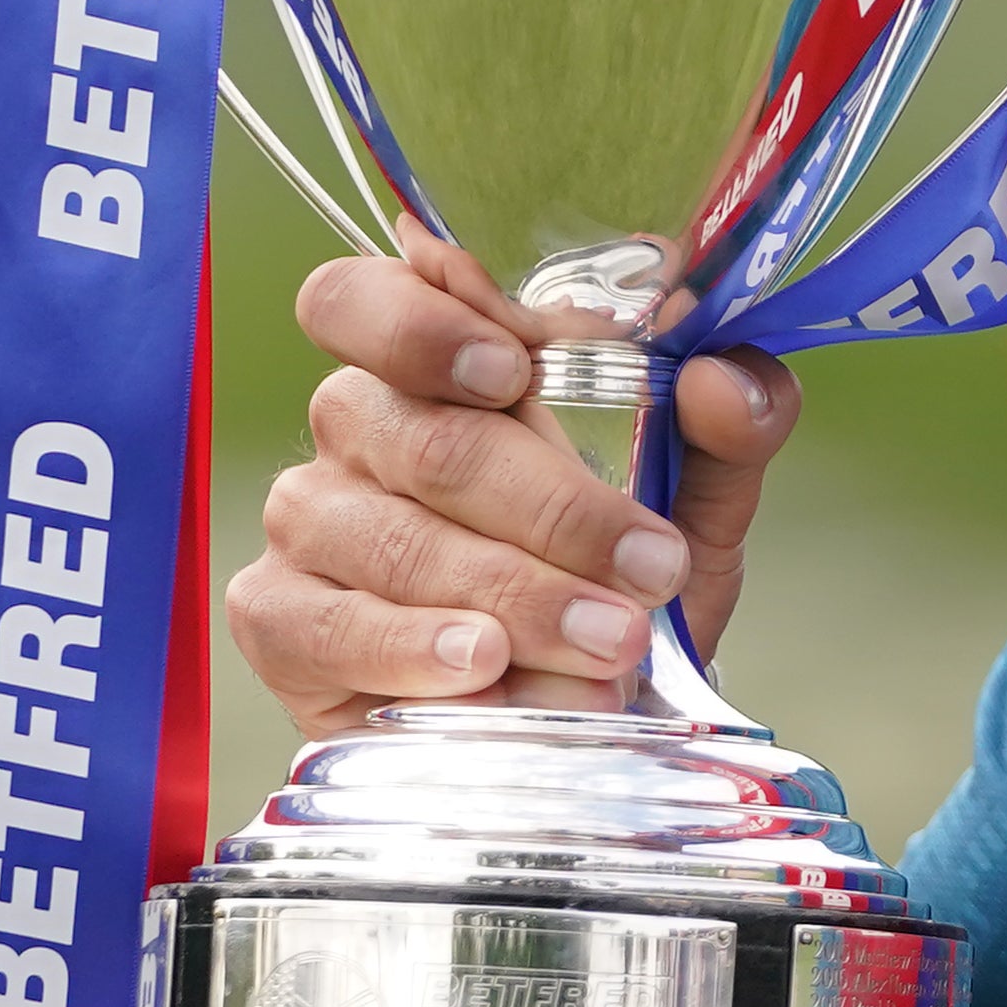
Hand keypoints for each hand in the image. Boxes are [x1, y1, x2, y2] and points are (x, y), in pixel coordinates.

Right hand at [218, 229, 805, 738]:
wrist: (587, 708)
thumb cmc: (618, 575)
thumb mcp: (695, 499)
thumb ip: (727, 428)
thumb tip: (723, 378)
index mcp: (434, 357)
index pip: (374, 298)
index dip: (430, 327)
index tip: (517, 371)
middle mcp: (356, 424)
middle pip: (425, 440)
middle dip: (553, 510)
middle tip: (649, 568)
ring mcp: (308, 519)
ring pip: (396, 541)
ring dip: (515, 597)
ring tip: (607, 645)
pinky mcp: (278, 618)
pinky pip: (328, 626)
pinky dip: (416, 651)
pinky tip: (482, 667)